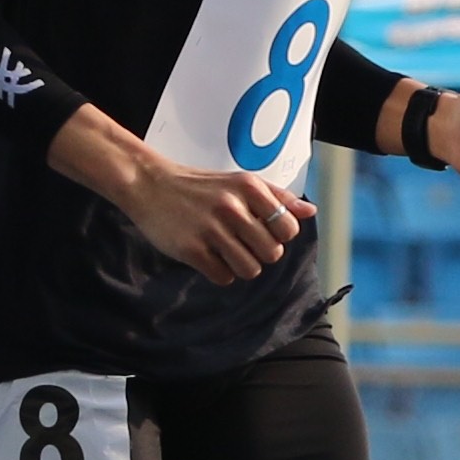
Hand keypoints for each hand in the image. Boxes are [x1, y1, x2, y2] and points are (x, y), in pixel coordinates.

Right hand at [99, 146, 309, 286]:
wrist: (149, 184)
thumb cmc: (200, 186)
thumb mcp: (240, 182)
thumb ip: (277, 197)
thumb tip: (310, 212)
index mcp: (249, 187)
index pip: (288, 228)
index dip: (278, 236)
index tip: (261, 231)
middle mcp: (232, 206)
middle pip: (272, 253)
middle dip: (260, 254)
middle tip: (242, 244)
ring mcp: (211, 229)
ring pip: (250, 270)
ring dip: (241, 267)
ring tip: (226, 252)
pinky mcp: (191, 249)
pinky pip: (223, 277)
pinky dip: (219, 273)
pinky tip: (208, 257)